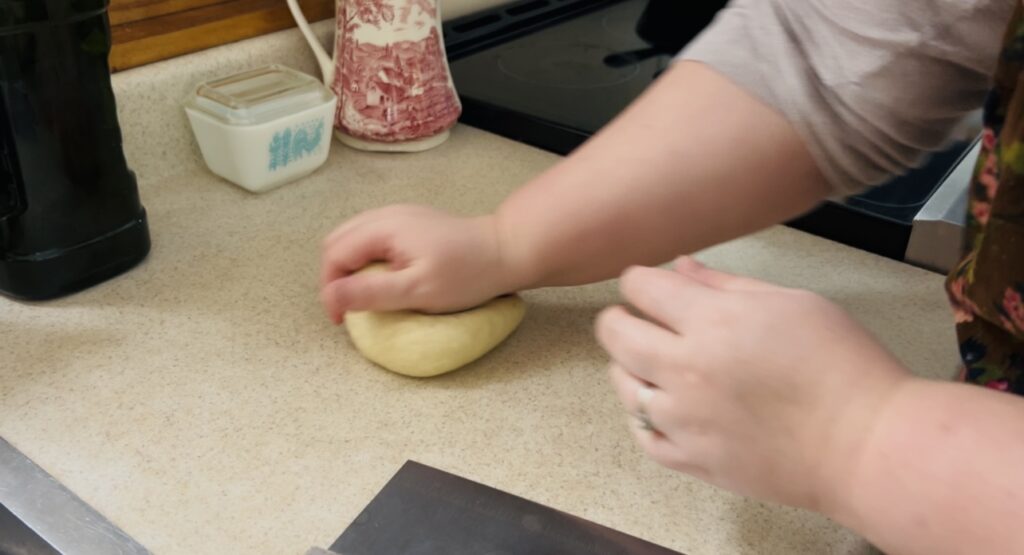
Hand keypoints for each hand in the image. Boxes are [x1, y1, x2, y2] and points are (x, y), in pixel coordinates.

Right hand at [320, 205, 526, 322]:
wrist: (506, 251)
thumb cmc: (466, 274)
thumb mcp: (417, 291)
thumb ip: (371, 292)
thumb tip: (330, 296)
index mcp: (383, 228)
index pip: (335, 255)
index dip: (331, 289)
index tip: (343, 319)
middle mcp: (386, 214)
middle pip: (337, 241)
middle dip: (335, 276)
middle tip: (350, 307)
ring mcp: (398, 214)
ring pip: (353, 236)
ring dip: (349, 266)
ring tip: (364, 294)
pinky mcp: (411, 221)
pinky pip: (372, 235)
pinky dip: (366, 257)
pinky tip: (384, 276)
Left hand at [595, 258, 911, 512]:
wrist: (866, 445)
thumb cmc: (841, 365)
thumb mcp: (792, 303)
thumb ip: (726, 284)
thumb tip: (680, 268)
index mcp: (713, 322)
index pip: (642, 288)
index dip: (638, 280)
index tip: (644, 284)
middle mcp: (687, 369)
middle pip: (616, 334)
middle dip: (617, 318)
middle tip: (632, 318)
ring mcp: (685, 419)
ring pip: (623, 385)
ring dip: (627, 367)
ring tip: (649, 362)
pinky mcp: (693, 460)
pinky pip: (643, 436)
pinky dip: (643, 417)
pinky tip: (662, 406)